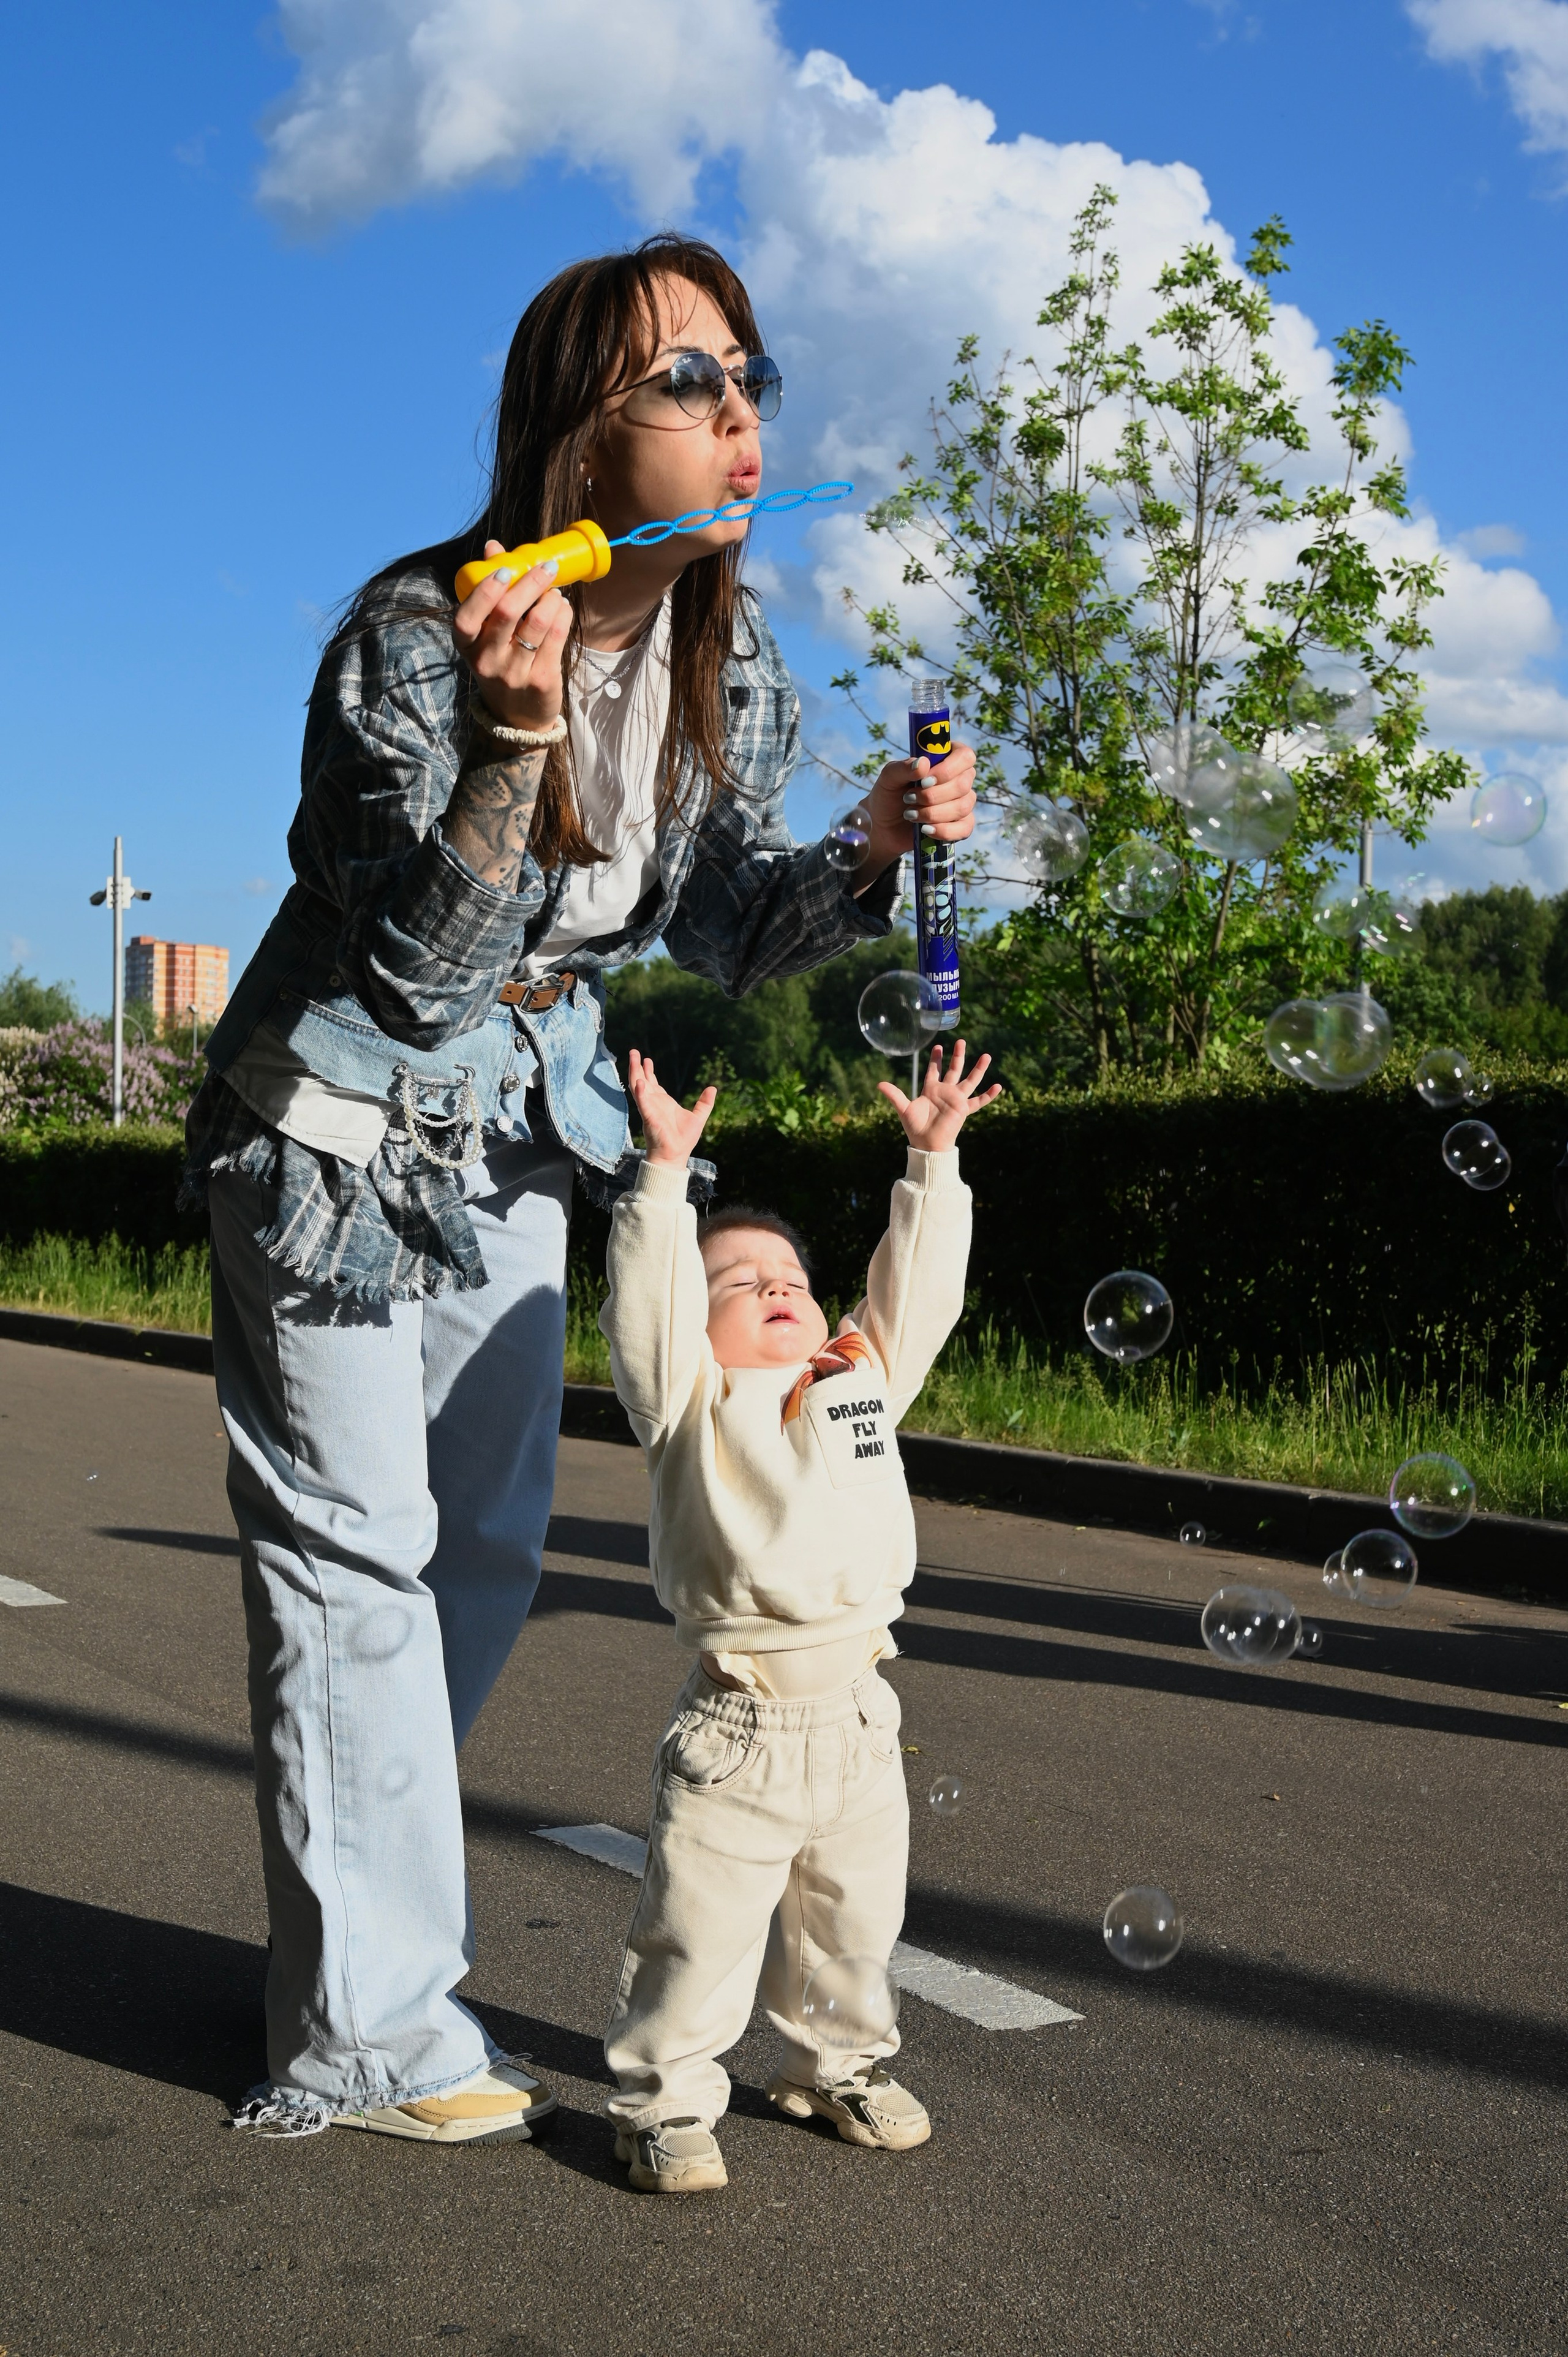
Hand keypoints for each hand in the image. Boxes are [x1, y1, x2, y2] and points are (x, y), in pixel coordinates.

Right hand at [452, 542, 573, 729]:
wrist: (518, 719)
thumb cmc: (502, 664)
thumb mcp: (487, 635)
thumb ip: (490, 591)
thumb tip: (493, 547)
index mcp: (467, 646)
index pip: (466, 617)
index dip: (486, 591)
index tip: (505, 570)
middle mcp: (487, 661)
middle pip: (507, 613)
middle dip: (530, 584)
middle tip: (546, 568)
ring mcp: (514, 673)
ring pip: (536, 623)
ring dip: (551, 599)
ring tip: (555, 592)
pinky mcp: (541, 680)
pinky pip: (556, 639)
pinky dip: (562, 616)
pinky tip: (563, 608)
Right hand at [627, 1049, 716, 1167]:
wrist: (675, 1156)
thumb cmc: (683, 1140)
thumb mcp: (698, 1117)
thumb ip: (705, 1103)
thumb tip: (713, 1088)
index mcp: (663, 1103)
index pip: (653, 1084)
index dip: (649, 1071)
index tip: (647, 1059)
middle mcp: (654, 1103)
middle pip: (642, 1081)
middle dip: (638, 1067)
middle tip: (634, 1051)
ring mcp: (650, 1109)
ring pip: (639, 1087)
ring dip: (635, 1073)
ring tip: (633, 1058)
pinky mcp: (649, 1117)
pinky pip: (643, 1103)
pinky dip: (641, 1093)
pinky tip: (639, 1082)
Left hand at [852, 740, 977, 889]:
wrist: (883, 825)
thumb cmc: (889, 795)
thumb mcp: (889, 777)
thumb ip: (903, 767)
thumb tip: (923, 764)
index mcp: (947, 759)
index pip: (964, 756)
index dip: (947, 769)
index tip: (924, 781)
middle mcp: (959, 779)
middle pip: (963, 785)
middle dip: (932, 796)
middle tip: (909, 799)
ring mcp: (962, 802)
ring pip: (962, 807)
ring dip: (933, 813)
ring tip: (911, 814)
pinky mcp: (960, 825)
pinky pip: (964, 828)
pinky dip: (943, 831)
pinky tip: (925, 829)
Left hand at [877, 1038, 1000, 1152]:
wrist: (927, 1144)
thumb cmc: (915, 1128)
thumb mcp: (903, 1108)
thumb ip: (894, 1095)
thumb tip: (879, 1084)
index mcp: (931, 1089)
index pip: (935, 1070)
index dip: (936, 1058)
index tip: (938, 1046)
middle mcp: (945, 1092)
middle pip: (954, 1069)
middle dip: (958, 1055)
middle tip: (961, 1040)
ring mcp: (956, 1100)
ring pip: (970, 1080)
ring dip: (978, 1069)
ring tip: (987, 1055)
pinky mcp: (963, 1109)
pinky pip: (978, 1101)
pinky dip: (988, 1095)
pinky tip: (998, 1086)